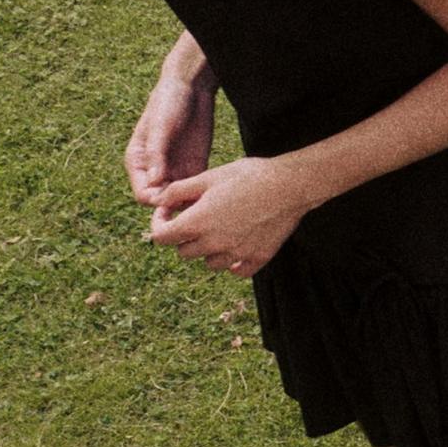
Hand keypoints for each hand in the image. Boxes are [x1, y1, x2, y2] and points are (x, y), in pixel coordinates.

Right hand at [125, 75, 216, 205]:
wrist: (192, 88)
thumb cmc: (168, 103)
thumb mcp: (161, 127)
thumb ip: (157, 154)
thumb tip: (155, 182)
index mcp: (138, 162)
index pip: (143, 194)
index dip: (155, 201)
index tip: (171, 199)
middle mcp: (154, 171)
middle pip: (161, 202)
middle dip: (173, 208)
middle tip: (190, 206)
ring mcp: (174, 171)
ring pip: (178, 200)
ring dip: (188, 204)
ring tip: (202, 202)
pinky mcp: (194, 168)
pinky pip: (195, 190)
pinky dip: (200, 195)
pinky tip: (211, 192)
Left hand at [148, 157, 305, 276]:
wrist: (289, 185)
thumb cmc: (248, 175)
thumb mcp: (209, 177)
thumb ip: (179, 191)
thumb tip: (158, 200)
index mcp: (197, 223)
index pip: (161, 238)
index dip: (160, 224)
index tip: (169, 214)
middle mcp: (213, 244)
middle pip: (183, 252)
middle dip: (184, 236)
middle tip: (197, 217)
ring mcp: (235, 254)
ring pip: (209, 263)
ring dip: (208, 249)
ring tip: (221, 227)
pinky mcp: (256, 259)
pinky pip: (236, 271)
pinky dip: (233, 262)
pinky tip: (238, 244)